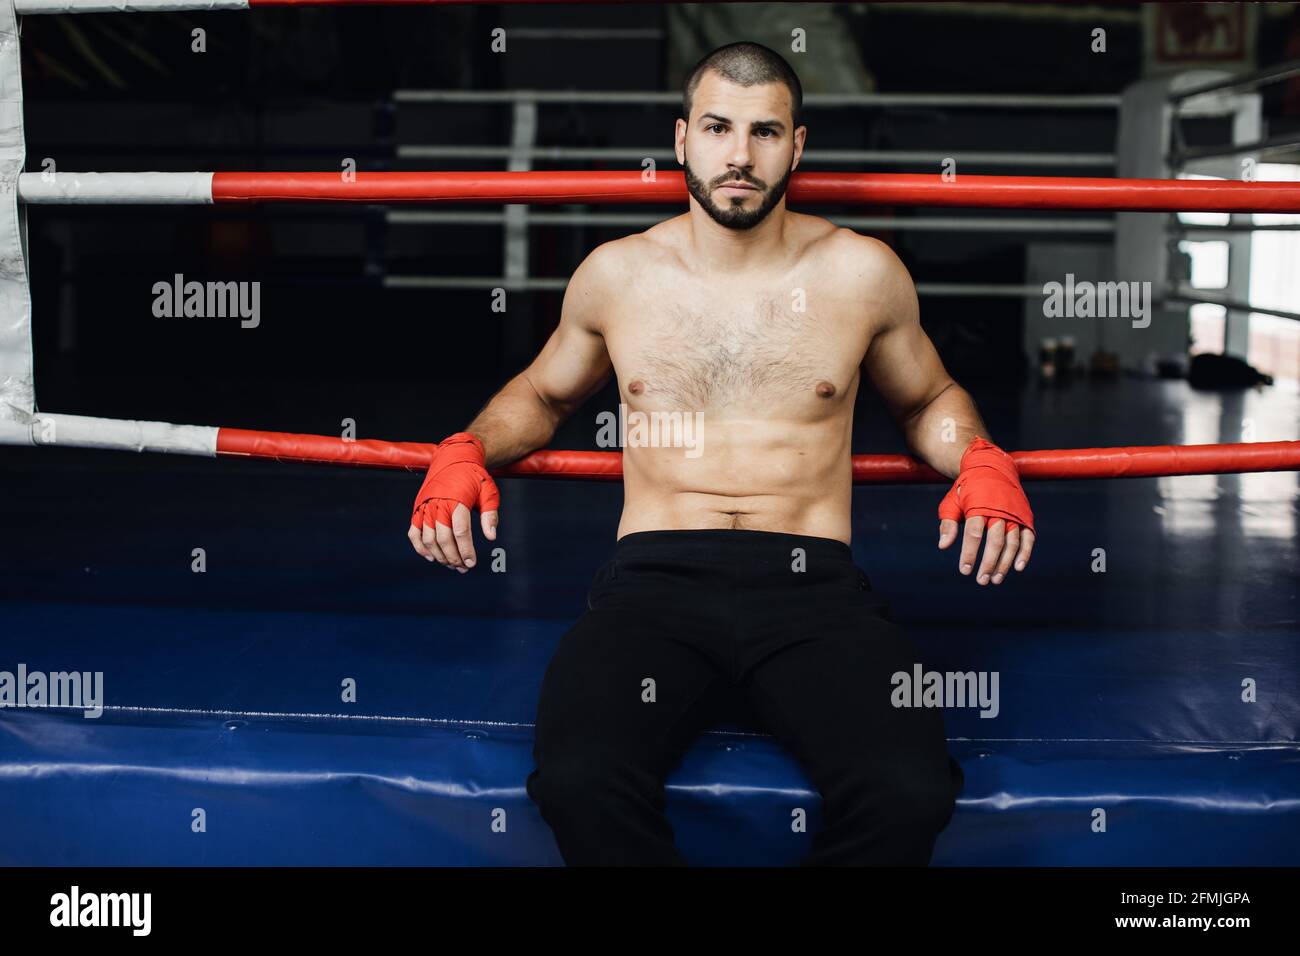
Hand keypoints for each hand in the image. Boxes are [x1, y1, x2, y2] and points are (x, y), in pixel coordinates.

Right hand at [407, 432, 499, 571]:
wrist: (453, 458)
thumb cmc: (474, 477)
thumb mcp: (489, 492)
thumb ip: (490, 515)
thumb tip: (491, 537)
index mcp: (457, 500)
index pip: (460, 531)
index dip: (465, 550)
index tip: (472, 563)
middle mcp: (438, 504)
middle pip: (443, 538)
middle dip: (453, 557)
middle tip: (463, 568)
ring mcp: (425, 506)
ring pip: (428, 538)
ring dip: (439, 555)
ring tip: (451, 564)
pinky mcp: (418, 508)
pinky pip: (414, 532)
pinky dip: (420, 547)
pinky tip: (431, 557)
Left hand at [936, 437, 1035, 584]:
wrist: (991, 468)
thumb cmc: (967, 489)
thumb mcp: (952, 502)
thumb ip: (948, 524)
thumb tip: (943, 546)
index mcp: (978, 506)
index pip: (974, 534)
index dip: (969, 553)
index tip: (964, 570)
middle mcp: (999, 510)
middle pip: (995, 541)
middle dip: (989, 563)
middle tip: (981, 580)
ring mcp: (1014, 513)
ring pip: (1012, 542)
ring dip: (1005, 563)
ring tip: (995, 579)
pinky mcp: (1025, 517)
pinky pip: (1028, 537)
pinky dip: (1025, 553)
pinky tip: (1018, 567)